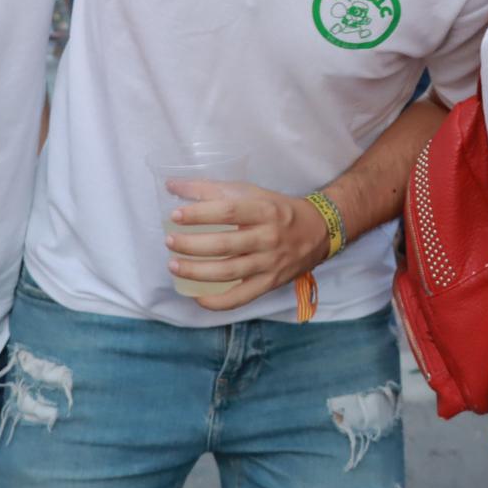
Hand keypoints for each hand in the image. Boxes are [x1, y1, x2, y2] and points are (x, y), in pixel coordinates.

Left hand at [165, 181, 332, 311]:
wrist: (318, 231)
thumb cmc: (277, 209)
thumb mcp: (252, 193)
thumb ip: (212, 190)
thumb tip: (173, 185)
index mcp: (265, 210)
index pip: (229, 212)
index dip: (199, 214)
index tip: (175, 216)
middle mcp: (269, 238)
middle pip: (224, 245)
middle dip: (192, 245)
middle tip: (169, 242)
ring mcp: (270, 264)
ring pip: (228, 272)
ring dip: (197, 271)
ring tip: (174, 266)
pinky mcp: (270, 283)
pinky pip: (240, 297)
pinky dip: (217, 302)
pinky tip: (197, 296)